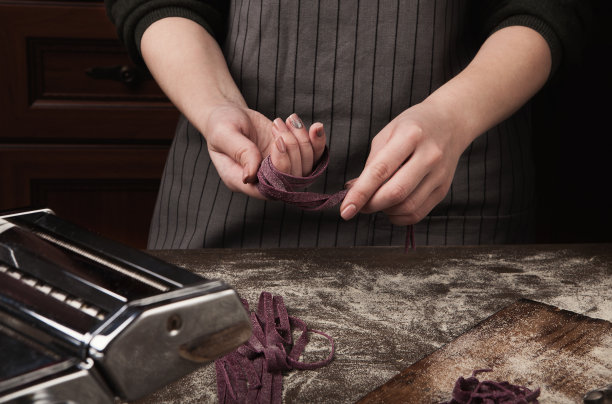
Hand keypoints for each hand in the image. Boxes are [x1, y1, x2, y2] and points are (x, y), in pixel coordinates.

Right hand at [203, 108, 326, 198]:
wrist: (231, 115)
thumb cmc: (221, 124)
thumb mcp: (224, 134)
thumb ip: (240, 152)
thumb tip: (250, 176)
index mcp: (244, 181)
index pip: (271, 188)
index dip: (281, 167)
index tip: (278, 141)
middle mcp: (265, 181)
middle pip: (293, 178)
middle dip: (292, 147)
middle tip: (277, 125)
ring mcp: (281, 170)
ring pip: (307, 168)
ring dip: (302, 141)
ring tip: (288, 120)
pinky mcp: (293, 158)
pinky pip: (315, 158)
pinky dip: (317, 142)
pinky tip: (315, 127)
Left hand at [340, 101, 466, 224]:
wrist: (450, 123)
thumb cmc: (412, 127)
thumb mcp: (387, 133)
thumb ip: (371, 163)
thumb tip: (353, 191)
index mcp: (410, 136)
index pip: (380, 171)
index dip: (360, 193)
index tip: (345, 210)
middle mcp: (429, 156)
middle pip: (395, 193)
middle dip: (370, 205)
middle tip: (357, 205)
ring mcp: (439, 174)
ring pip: (406, 207)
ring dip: (384, 210)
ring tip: (376, 200)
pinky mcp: (443, 189)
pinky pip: (417, 213)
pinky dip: (398, 216)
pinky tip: (391, 206)